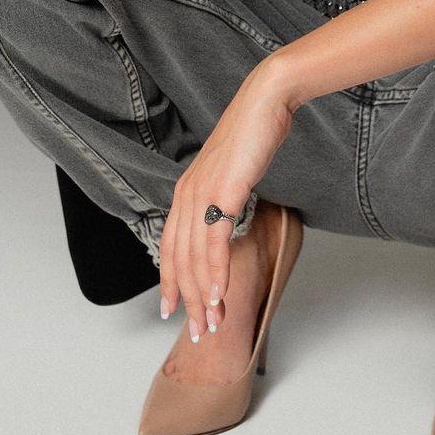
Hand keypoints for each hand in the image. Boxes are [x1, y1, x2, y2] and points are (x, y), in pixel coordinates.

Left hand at [157, 65, 295, 341]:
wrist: (265, 104)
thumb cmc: (254, 135)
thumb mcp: (233, 172)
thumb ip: (224, 196)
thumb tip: (226, 216)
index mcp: (186, 190)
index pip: (169, 246)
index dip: (169, 280)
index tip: (173, 308)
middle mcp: (186, 194)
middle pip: (179, 260)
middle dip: (187, 300)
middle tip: (198, 331)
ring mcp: (201, 194)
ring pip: (194, 258)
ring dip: (202, 296)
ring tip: (212, 323)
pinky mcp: (221, 194)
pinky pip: (213, 244)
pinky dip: (214, 274)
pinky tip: (218, 295)